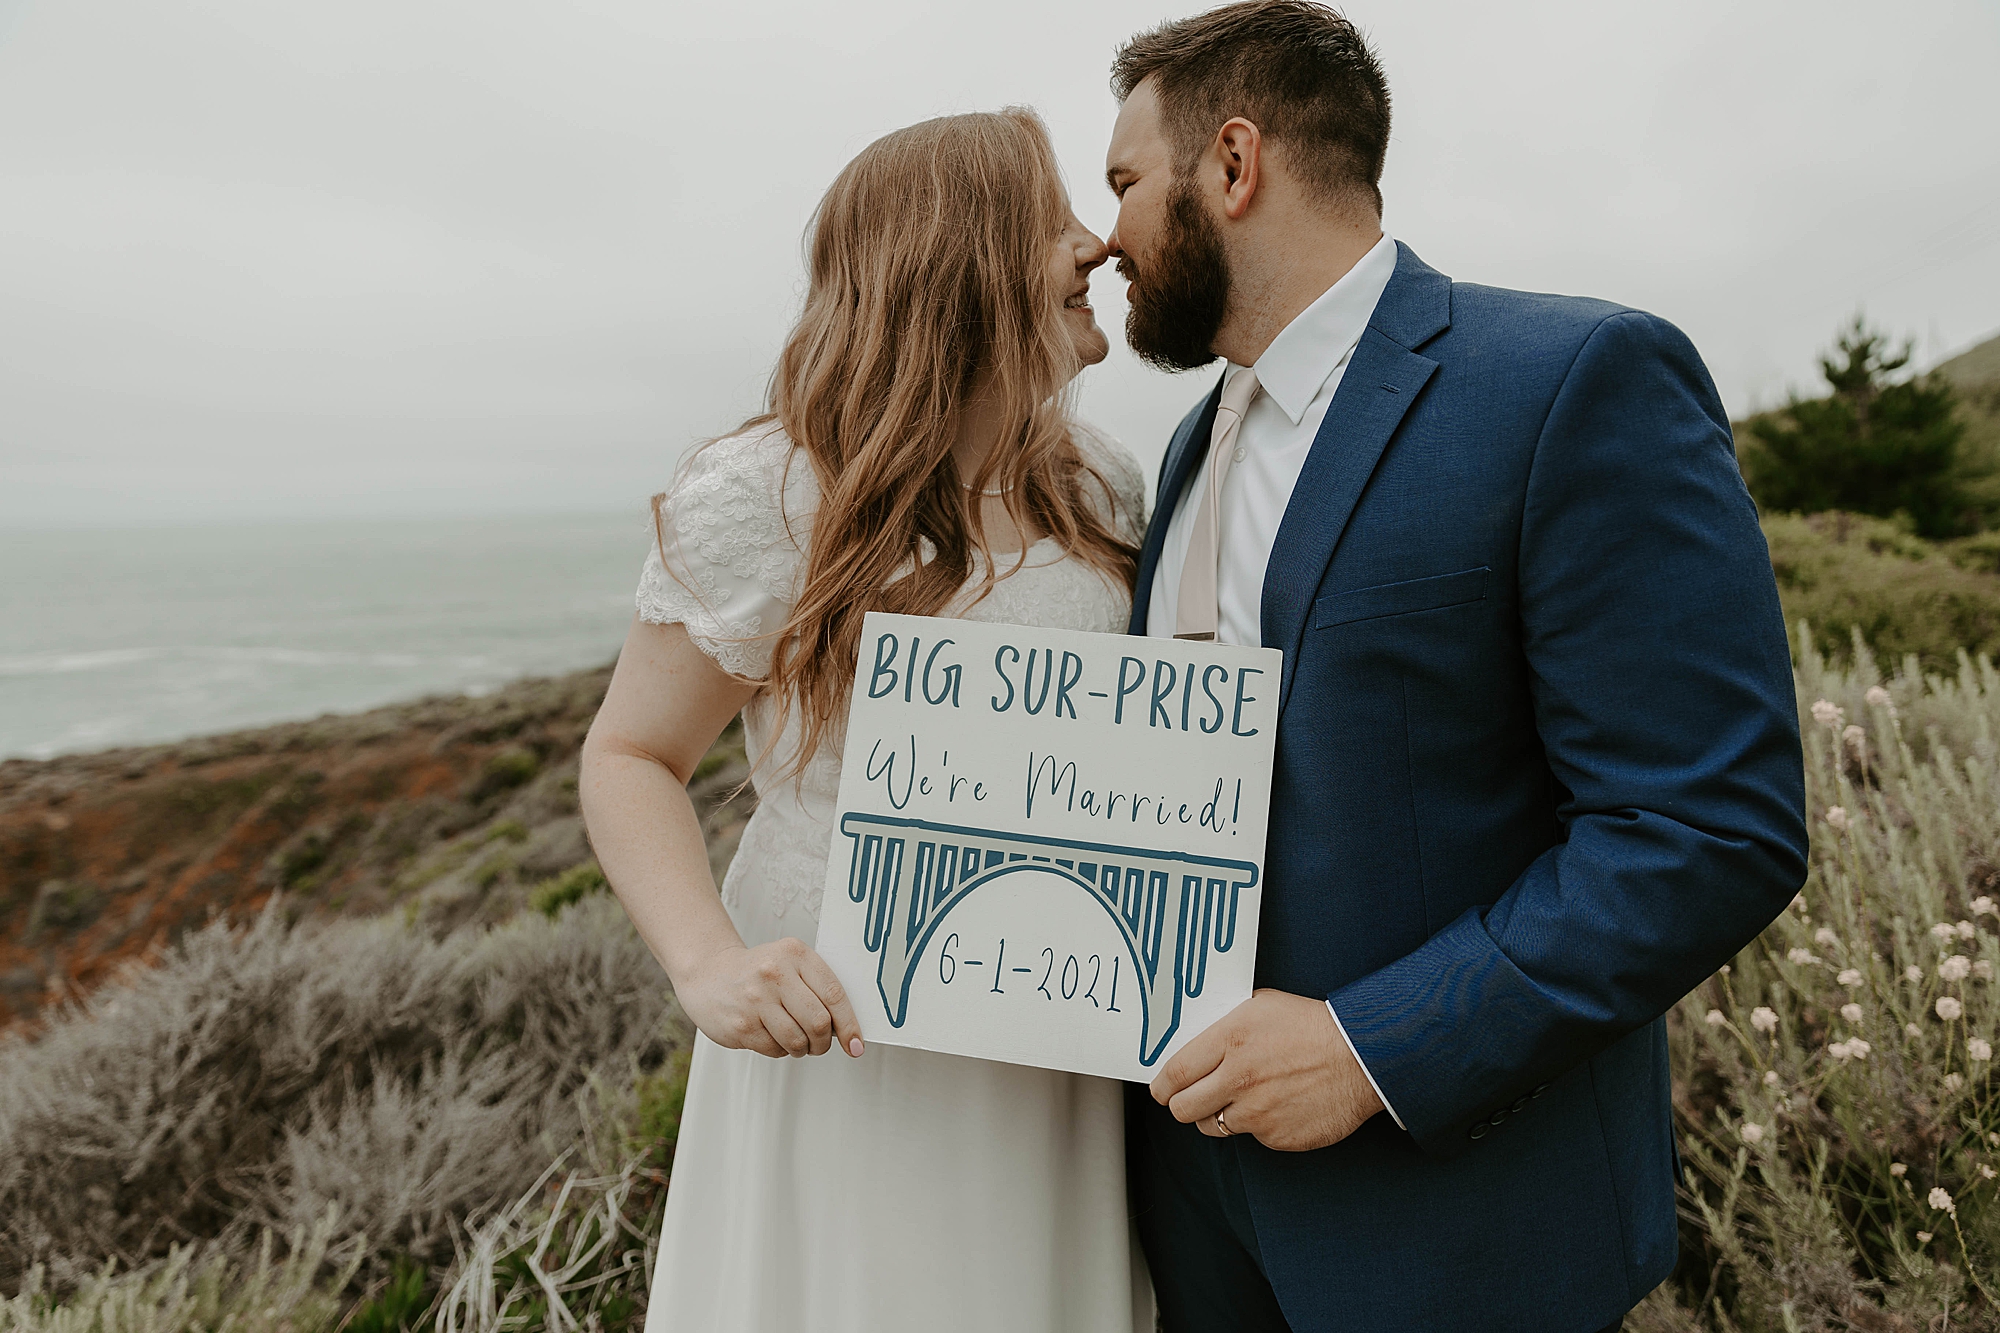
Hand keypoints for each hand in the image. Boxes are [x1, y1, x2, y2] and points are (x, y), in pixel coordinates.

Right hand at [675, 937, 864, 1058]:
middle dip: (824, 1042)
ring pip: (798, 1041)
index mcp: (795, 953)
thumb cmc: (756, 972)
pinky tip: (771, 1034)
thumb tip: (847, 1028)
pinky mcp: (741, 1025)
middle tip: (820, 1044)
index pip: (834, 994)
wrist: (707, 975)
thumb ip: (818, 987)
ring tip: (795, 1039)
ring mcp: (755, 999)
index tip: (856, 1044)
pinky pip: (775, 1050)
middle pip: (819, 1022)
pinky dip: (780, 1050)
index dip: (849, 1024)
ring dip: (802, 1048)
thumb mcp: (789, 963)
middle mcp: (775, 973)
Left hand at [1149, 988, 1383, 1150]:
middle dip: (1182, 1105)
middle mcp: (1239, 1079)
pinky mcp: (1276, 1137)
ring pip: (1213, 1127)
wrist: (1362, 1057)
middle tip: (1191, 1098)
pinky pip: (1252, 1137)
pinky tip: (1276, 1104)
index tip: (1162, 1088)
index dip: (1162, 1085)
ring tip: (1241, 1098)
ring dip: (1218, 1116)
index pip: (1174, 1073)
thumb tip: (1193, 1042)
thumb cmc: (1312, 1026)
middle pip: (1183, 1109)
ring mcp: (1257, 1113)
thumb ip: (1223, 1025)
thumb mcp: (1261, 1005)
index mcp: (1230, 1040)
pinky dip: (1258, 1125)